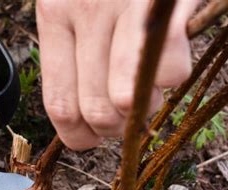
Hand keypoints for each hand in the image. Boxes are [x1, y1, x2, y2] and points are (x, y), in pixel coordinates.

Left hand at [36, 0, 198, 148]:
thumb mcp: (71, 6)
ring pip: (131, 99)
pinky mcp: (164, 5)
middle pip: (95, 110)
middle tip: (125, 117)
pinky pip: (171, 71)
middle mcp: (86, 12)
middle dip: (115, 129)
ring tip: (145, 86)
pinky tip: (166, 57)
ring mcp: (126, 7)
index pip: (59, 104)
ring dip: (145, 108)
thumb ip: (73, 56)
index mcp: (55, 17)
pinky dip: (172, 76)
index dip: (78, 136)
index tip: (90, 138)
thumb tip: (84, 117)